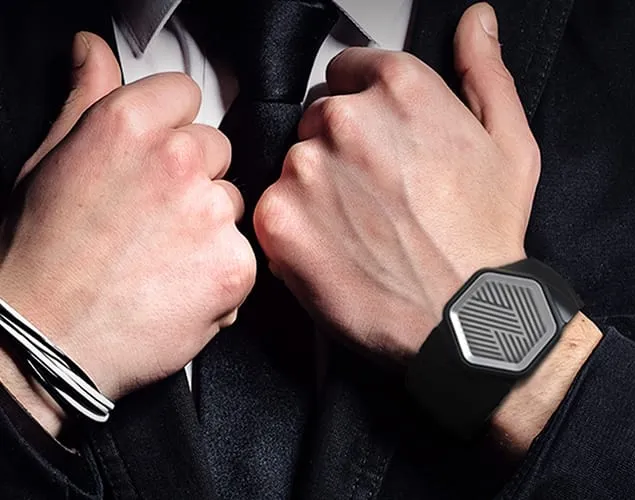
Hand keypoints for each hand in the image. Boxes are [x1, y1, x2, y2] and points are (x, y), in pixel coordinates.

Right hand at [0, 33, 254, 434]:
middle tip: (152, 217)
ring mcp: (212, 212)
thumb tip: (94, 49)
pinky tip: (178, 287)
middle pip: (217, 149)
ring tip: (160, 259)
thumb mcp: (50, 160)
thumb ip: (87, 96)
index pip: (187, 94)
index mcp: (129, 125)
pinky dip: (221, 275)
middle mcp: (178, 159)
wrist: (47, 339)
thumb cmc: (43, 254)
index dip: (172, 125)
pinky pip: (244, 255)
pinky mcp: (236, 263)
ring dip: (210, 226)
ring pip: (233, 203)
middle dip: (195, 178)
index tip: (156, 154)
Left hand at [254, 4, 536, 360]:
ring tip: (363, 228)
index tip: (383, 147)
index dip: (367, 109)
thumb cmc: (488, 234)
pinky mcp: (279, 219)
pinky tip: (339, 248)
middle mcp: (347, 118)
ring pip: (296, 162)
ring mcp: (307, 168)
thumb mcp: (510, 142)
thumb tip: (476, 22)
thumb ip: (484, 70)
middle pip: (320, 116)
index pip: (350, 71)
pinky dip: (297, 227)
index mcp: (400, 87)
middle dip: (343, 149)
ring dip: (318, 188)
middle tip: (380, 196)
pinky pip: (273, 206)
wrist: (465, 317)